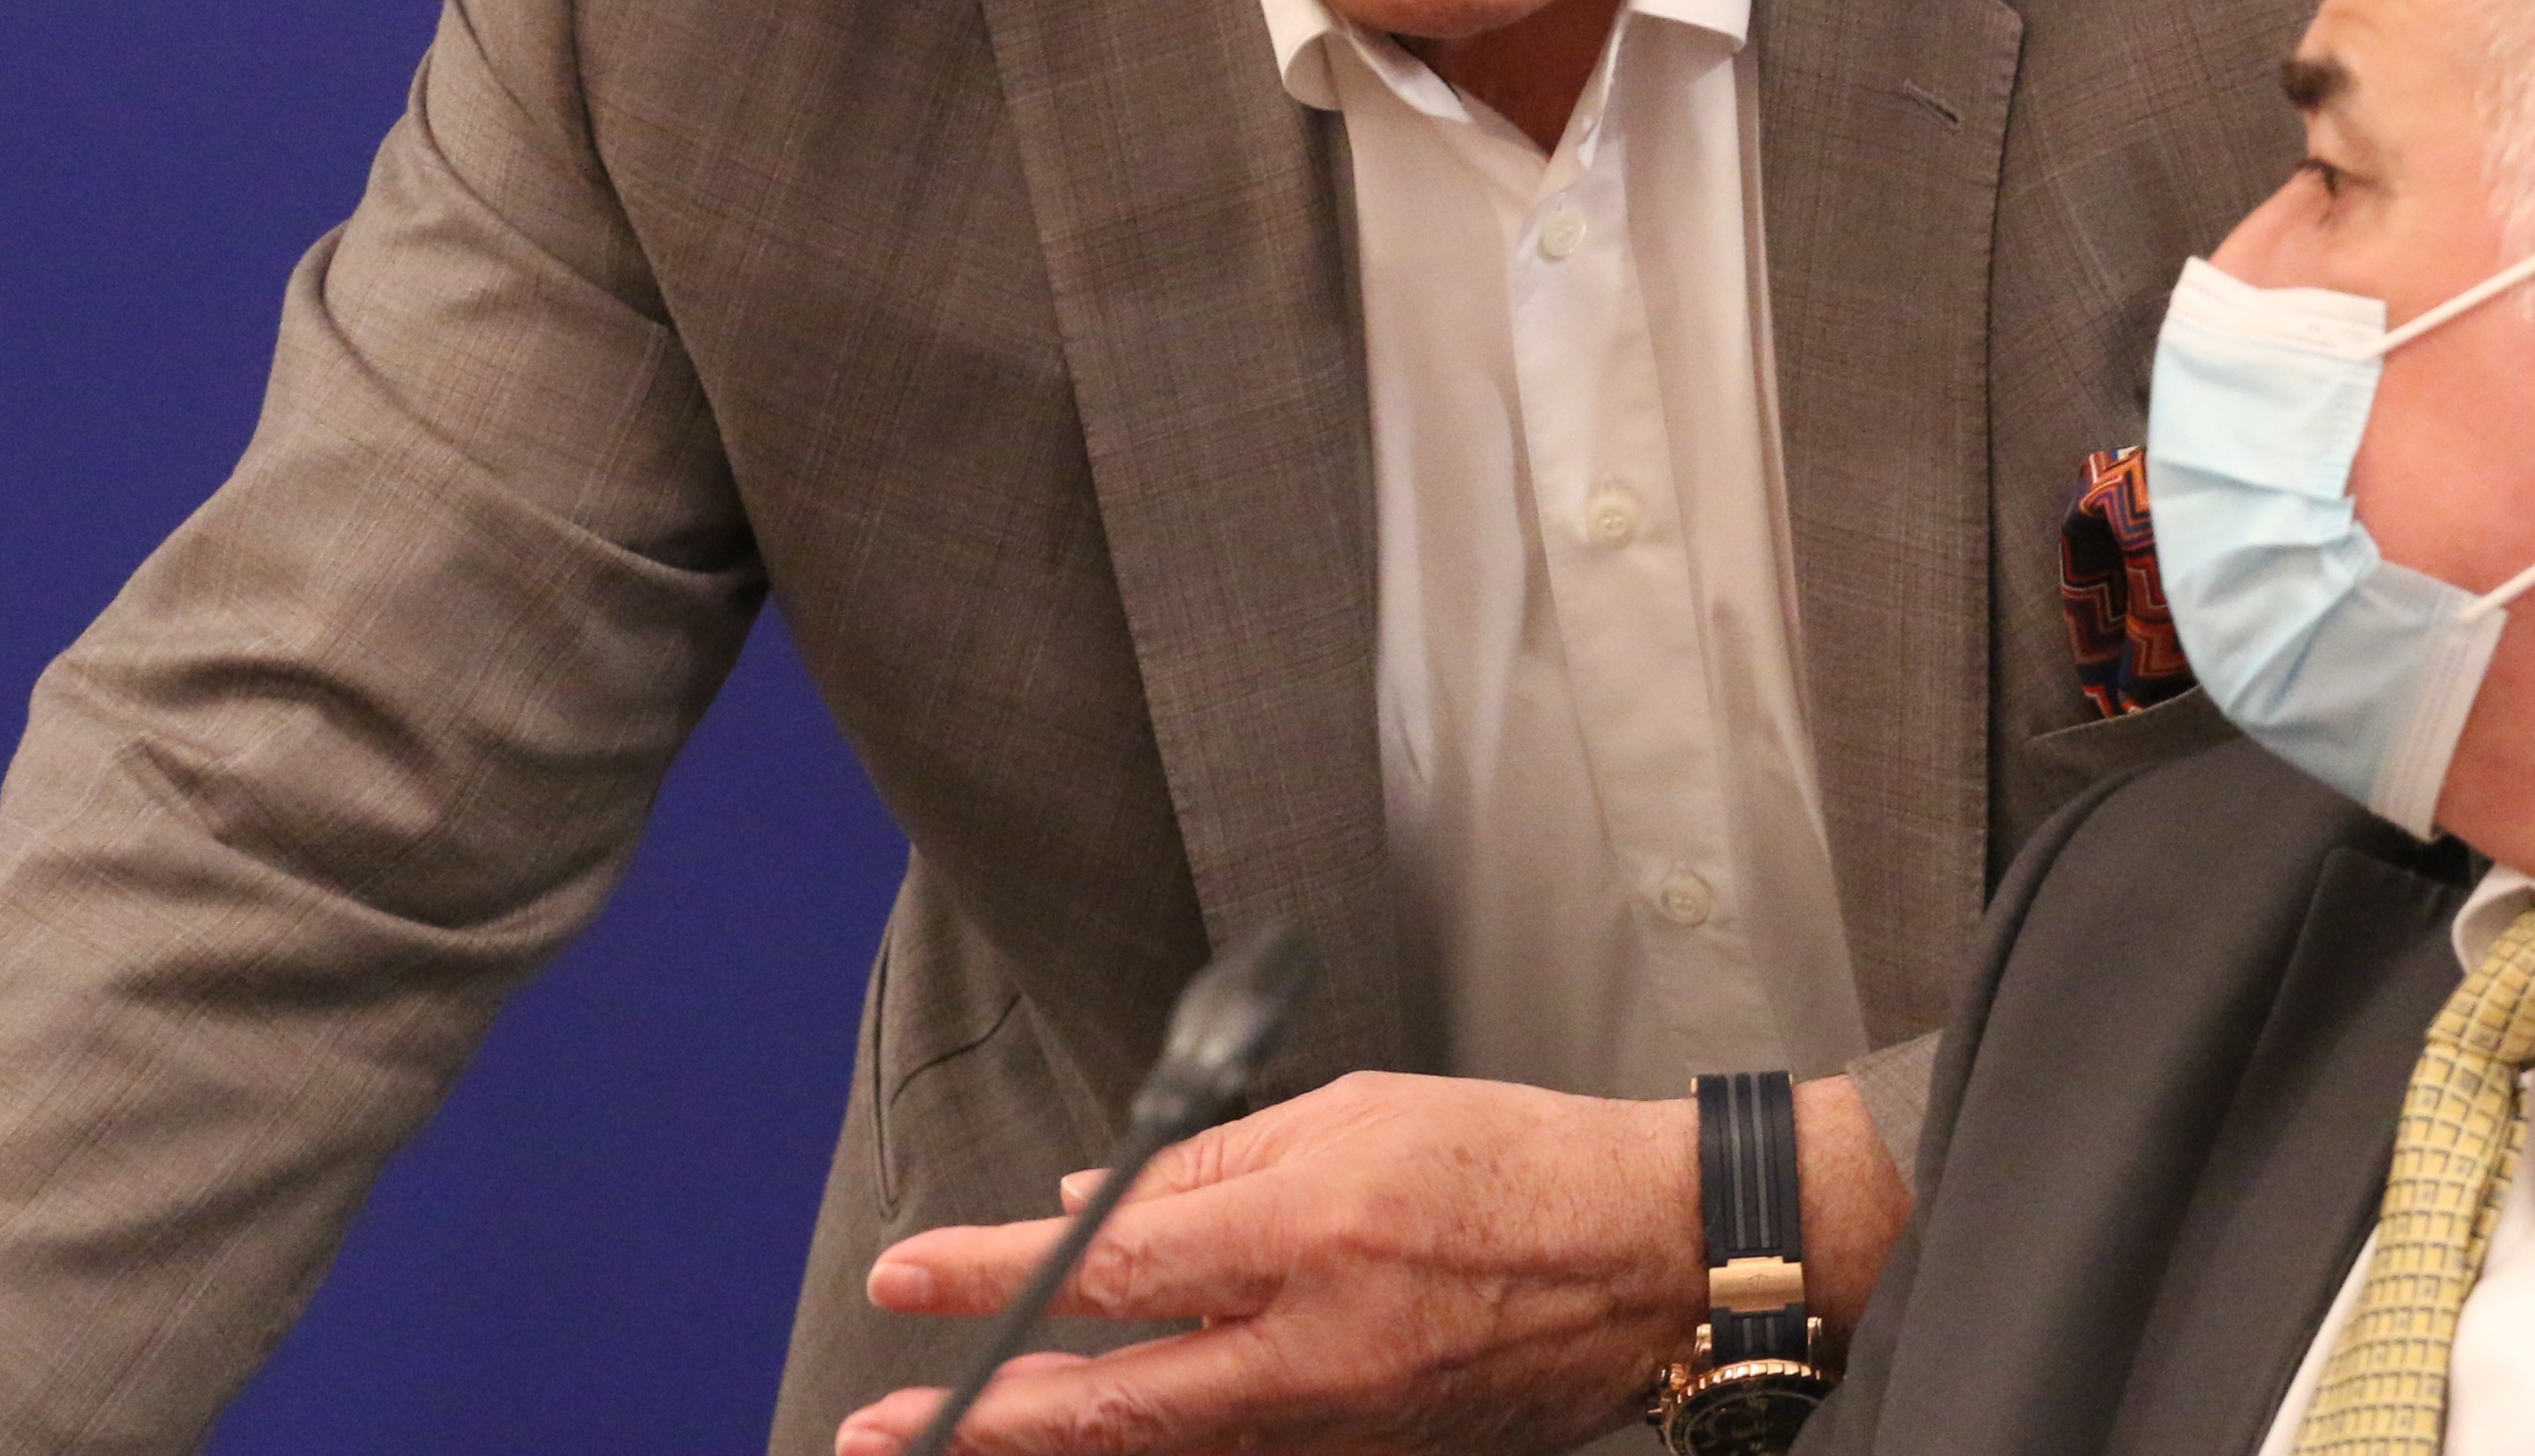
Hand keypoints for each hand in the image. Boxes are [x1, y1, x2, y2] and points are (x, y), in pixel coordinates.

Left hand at [836, 1069, 1905, 1455]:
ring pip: (1165, 1449)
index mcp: (1308, 1232)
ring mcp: (1341, 1421)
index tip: (908, 1278)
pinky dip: (1160, 1448)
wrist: (1651, 1258)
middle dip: (982, 1421)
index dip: (992, 1276)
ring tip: (965, 1435)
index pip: (1110, 1264)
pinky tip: (1106, 1431)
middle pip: (1112, 1404)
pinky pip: (1240, 1454)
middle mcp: (1313, 1347)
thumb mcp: (1356, 1113)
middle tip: (883, 1428)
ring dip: (1055, 1443)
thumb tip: (1092, 1204)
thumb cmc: (1519, 1163)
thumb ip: (1211, 1165)